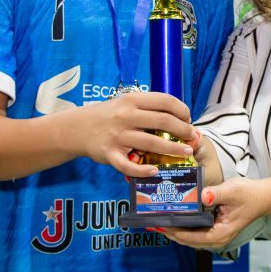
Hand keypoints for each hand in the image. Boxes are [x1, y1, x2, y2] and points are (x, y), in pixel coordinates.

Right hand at [80, 91, 195, 177]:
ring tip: (186, 152)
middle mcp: (126, 116)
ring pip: (152, 143)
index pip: (165, 101)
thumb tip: (177, 116)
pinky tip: (155, 171)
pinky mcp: (110, 154)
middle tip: (192, 137)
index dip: (182, 110)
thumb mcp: (126, 103)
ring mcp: (118, 136)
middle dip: (183, 130)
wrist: (78, 127)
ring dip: (173, 149)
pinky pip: (128, 166)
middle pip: (163, 121)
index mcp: (132, 100)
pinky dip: (143, 171)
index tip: (188, 119)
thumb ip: (147, 108)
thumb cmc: (109, 115)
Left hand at [158, 177, 269, 248]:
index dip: (175, 232)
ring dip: (175, 228)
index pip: (192, 238)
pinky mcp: (214, 228)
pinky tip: (174, 215)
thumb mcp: (233, 190)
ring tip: (158, 219)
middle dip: (170, 232)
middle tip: (152, 222)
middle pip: (188, 240)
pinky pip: (195, 230)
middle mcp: (216, 238)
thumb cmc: (249, 194)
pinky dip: (183, 224)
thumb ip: (217, 193)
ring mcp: (215, 234)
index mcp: (220, 233)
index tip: (160, 225)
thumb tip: (203, 196)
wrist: (263, 196)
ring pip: (190, 236)